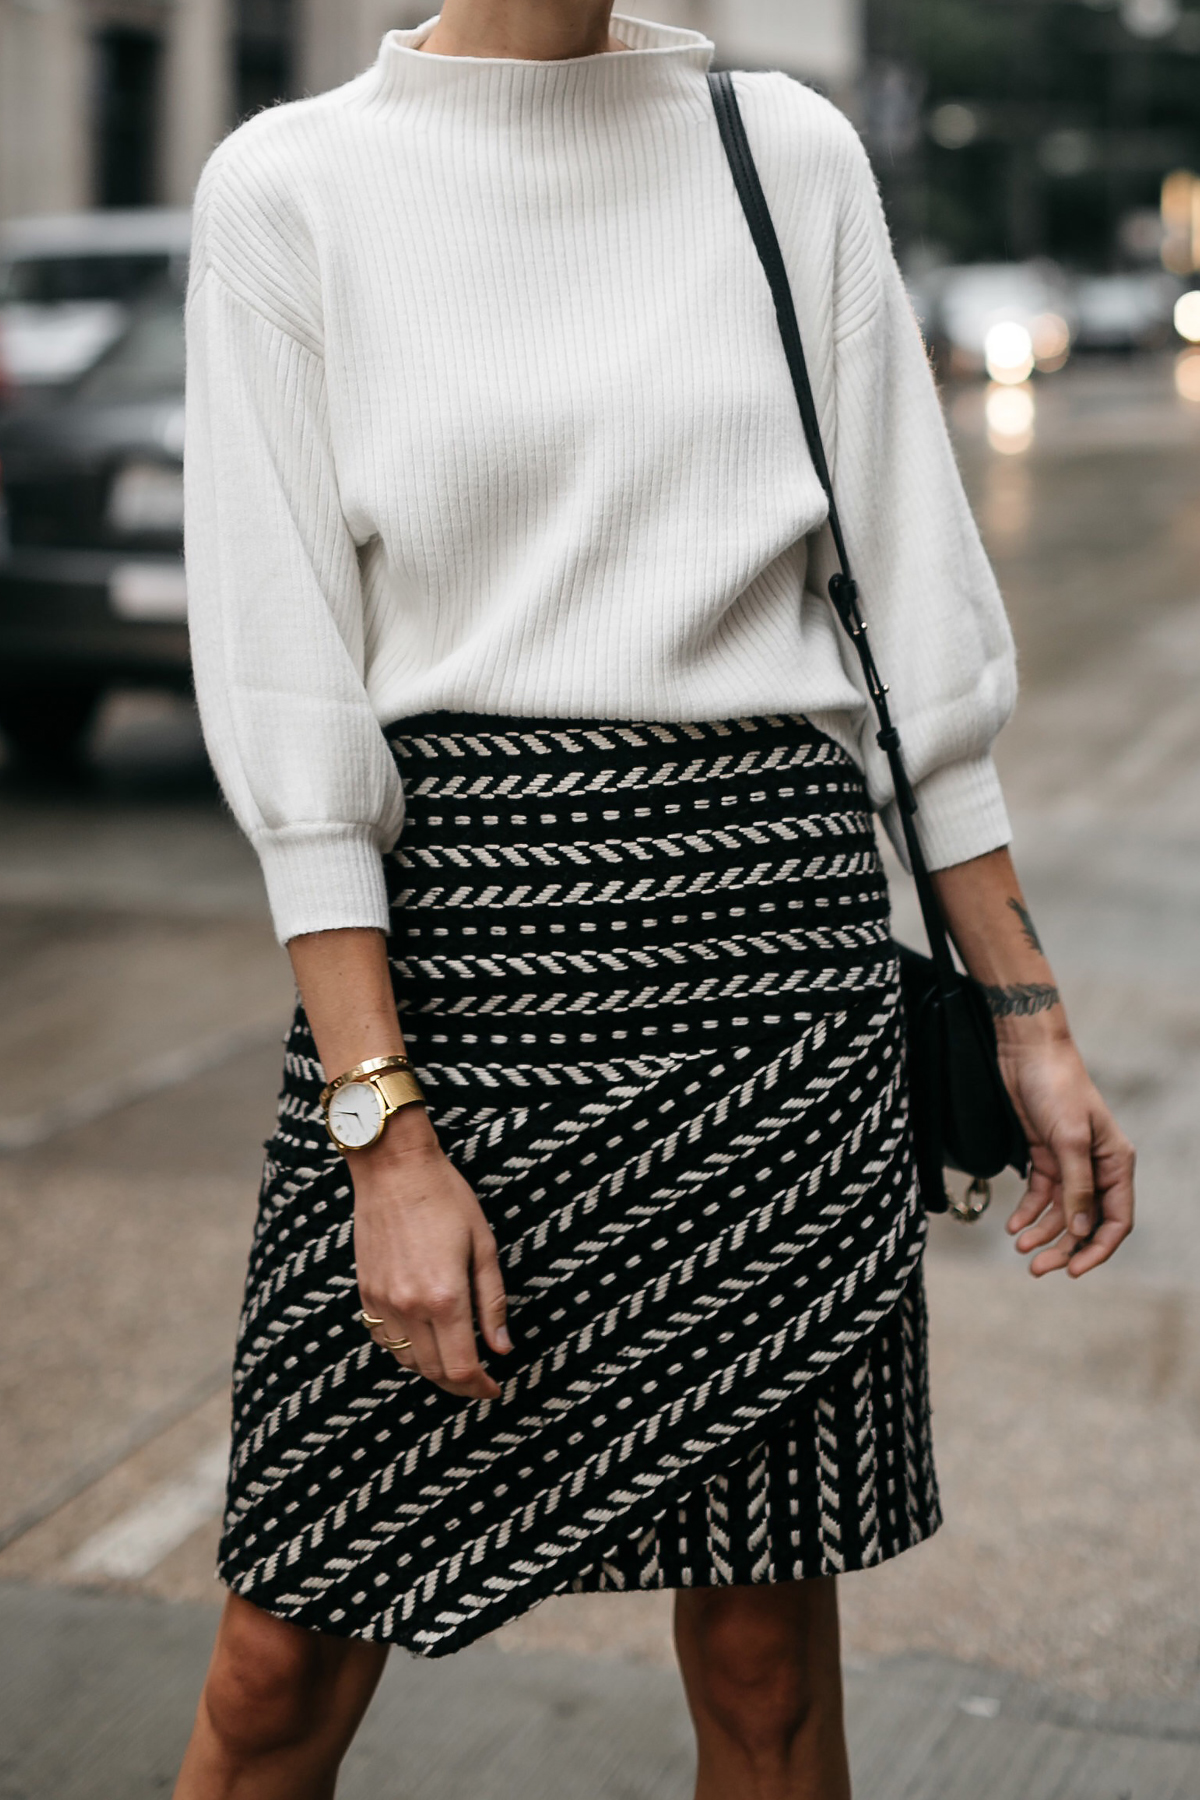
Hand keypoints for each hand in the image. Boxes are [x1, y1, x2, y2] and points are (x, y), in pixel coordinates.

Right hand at [350, 1108, 511, 1397]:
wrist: (394, 1168)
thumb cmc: (446, 1198)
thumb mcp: (484, 1246)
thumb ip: (492, 1303)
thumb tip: (502, 1348)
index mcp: (446, 1297)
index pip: (462, 1367)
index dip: (481, 1387)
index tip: (494, 1389)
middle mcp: (410, 1306)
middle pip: (434, 1372)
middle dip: (460, 1384)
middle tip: (480, 1381)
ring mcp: (383, 1301)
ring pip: (406, 1361)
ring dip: (432, 1370)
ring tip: (454, 1361)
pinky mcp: (365, 1291)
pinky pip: (383, 1339)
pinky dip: (403, 1350)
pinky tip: (421, 1339)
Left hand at [999, 1037, 1134, 1277]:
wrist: (1026, 1052)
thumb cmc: (1057, 1088)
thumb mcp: (1070, 1138)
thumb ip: (1076, 1185)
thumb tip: (1080, 1229)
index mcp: (1116, 1164)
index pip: (1116, 1220)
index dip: (1097, 1249)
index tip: (1073, 1271)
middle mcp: (1097, 1168)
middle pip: (1085, 1222)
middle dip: (1064, 1247)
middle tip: (1036, 1268)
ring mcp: (1069, 1163)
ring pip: (1061, 1213)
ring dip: (1042, 1233)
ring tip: (1019, 1247)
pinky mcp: (1043, 1156)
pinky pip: (1040, 1195)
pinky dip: (1027, 1212)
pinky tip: (1013, 1226)